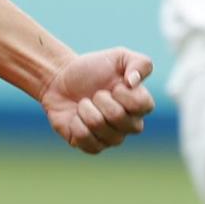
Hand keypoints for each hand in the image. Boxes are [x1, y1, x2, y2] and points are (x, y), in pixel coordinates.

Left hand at [40, 51, 154, 154]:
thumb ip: (139, 63)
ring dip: (85, 109)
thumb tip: (134, 82)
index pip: (143, 106)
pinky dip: (75, 123)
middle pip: (119, 117)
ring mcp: (111, 139)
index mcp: (140, 106)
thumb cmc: (93, 69)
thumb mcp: (119, 56)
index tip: (114, 85)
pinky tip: (76, 117)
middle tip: (95, 94)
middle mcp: (129, 125)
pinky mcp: (91, 147)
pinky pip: (84, 139)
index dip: (124, 94)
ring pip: (99, 126)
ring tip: (84, 103)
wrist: (61, 79)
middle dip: (100, 99)